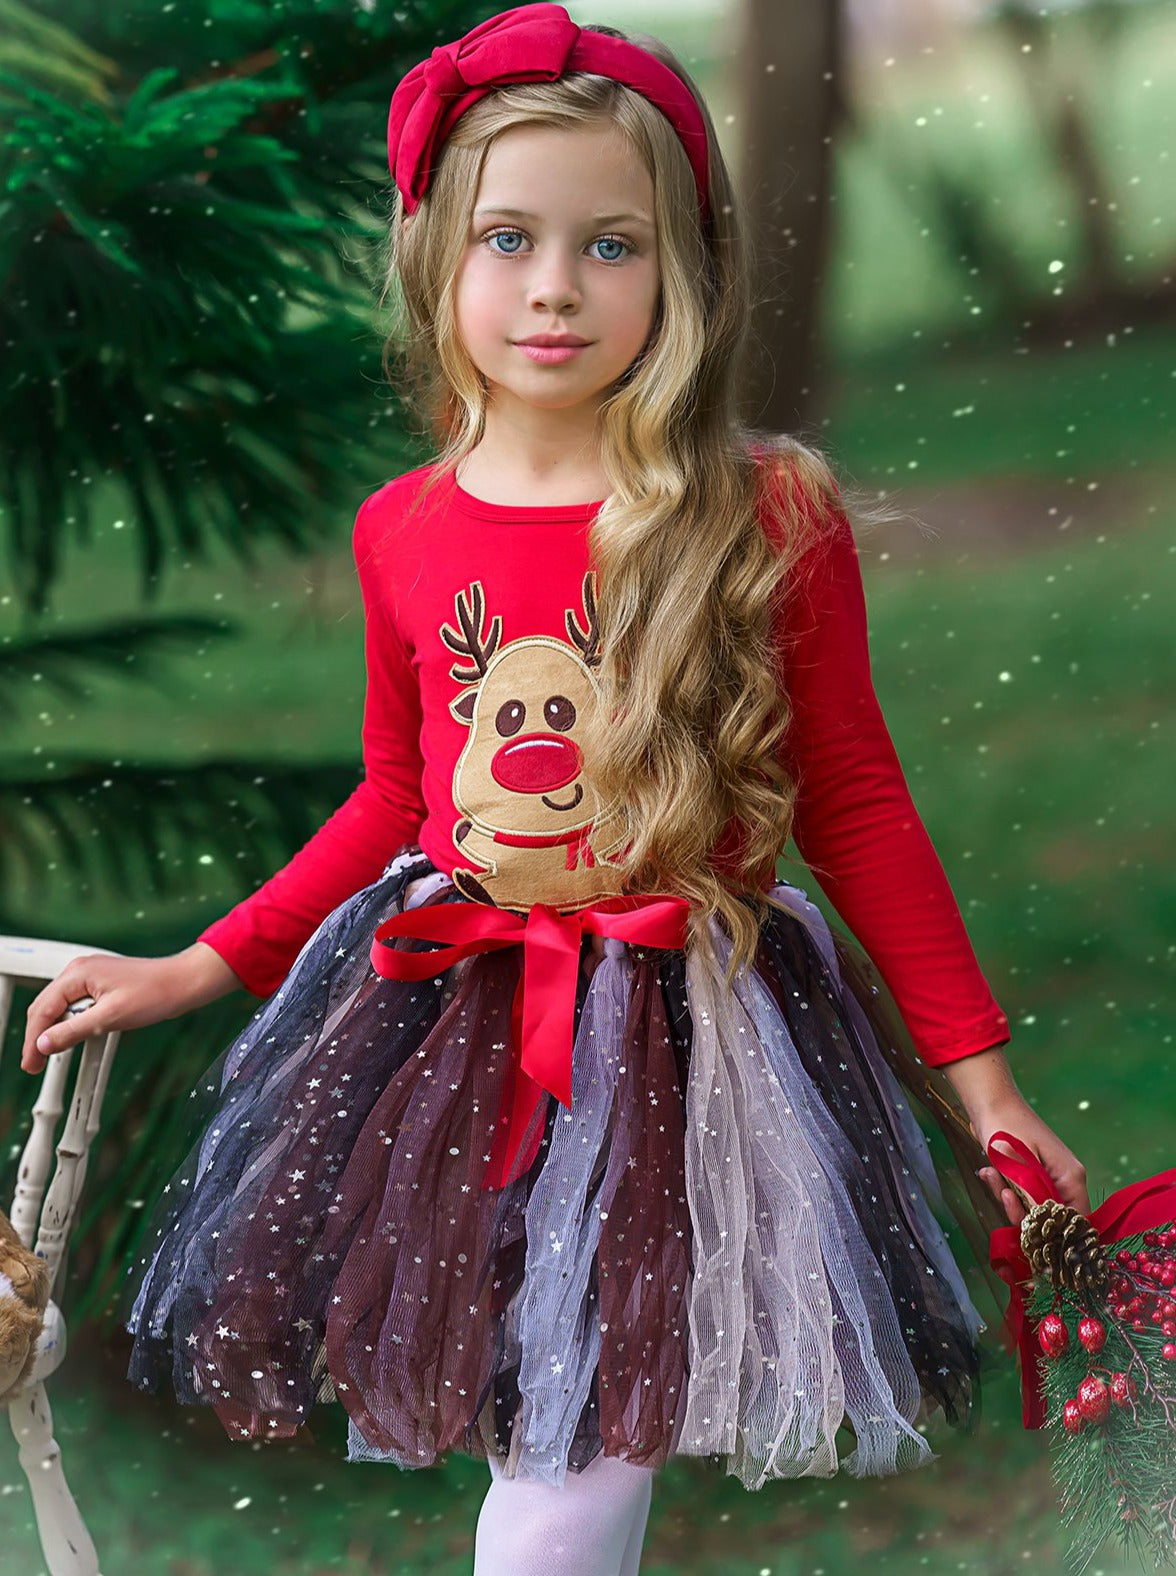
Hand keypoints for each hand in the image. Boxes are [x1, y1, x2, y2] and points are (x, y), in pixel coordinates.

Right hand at [21, 943, 242, 1075]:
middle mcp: (80, 971)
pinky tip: (68, 1039)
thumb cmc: (156, 992)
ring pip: (59, 1007)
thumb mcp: (111, 1017)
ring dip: (52, 1030)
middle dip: (38, 1036)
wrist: (185, 982)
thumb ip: (74, 1031)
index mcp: (78, 973)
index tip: (30, 1063)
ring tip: (47, 1056)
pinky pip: (75, 1005)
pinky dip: (68, 1023)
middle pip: (45, 1007)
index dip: (33, 1040)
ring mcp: (90, 977)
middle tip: (34, 1065)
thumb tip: (44, 1044)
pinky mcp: (101, 985)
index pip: (42, 1009)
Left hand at [968, 1093, 1090, 1226]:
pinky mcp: (1029, 1176)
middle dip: (1022, 1211)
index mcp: (1071, 1177)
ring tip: (993, 1173)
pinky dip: (1003, 1188)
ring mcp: (1047, 1178)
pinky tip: (990, 1172)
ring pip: (1031, 1208)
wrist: (988, 1102)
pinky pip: (1019, 1196)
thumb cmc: (1006, 1127)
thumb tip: (1046, 1228)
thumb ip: (1034, 1199)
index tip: (1029, 1228)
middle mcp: (1064, 1181)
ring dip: (1007, 1198)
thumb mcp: (1018, 1166)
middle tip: (1004, 1193)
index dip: (1056, 1232)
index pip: (1077, 1221)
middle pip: (1051, 1218)